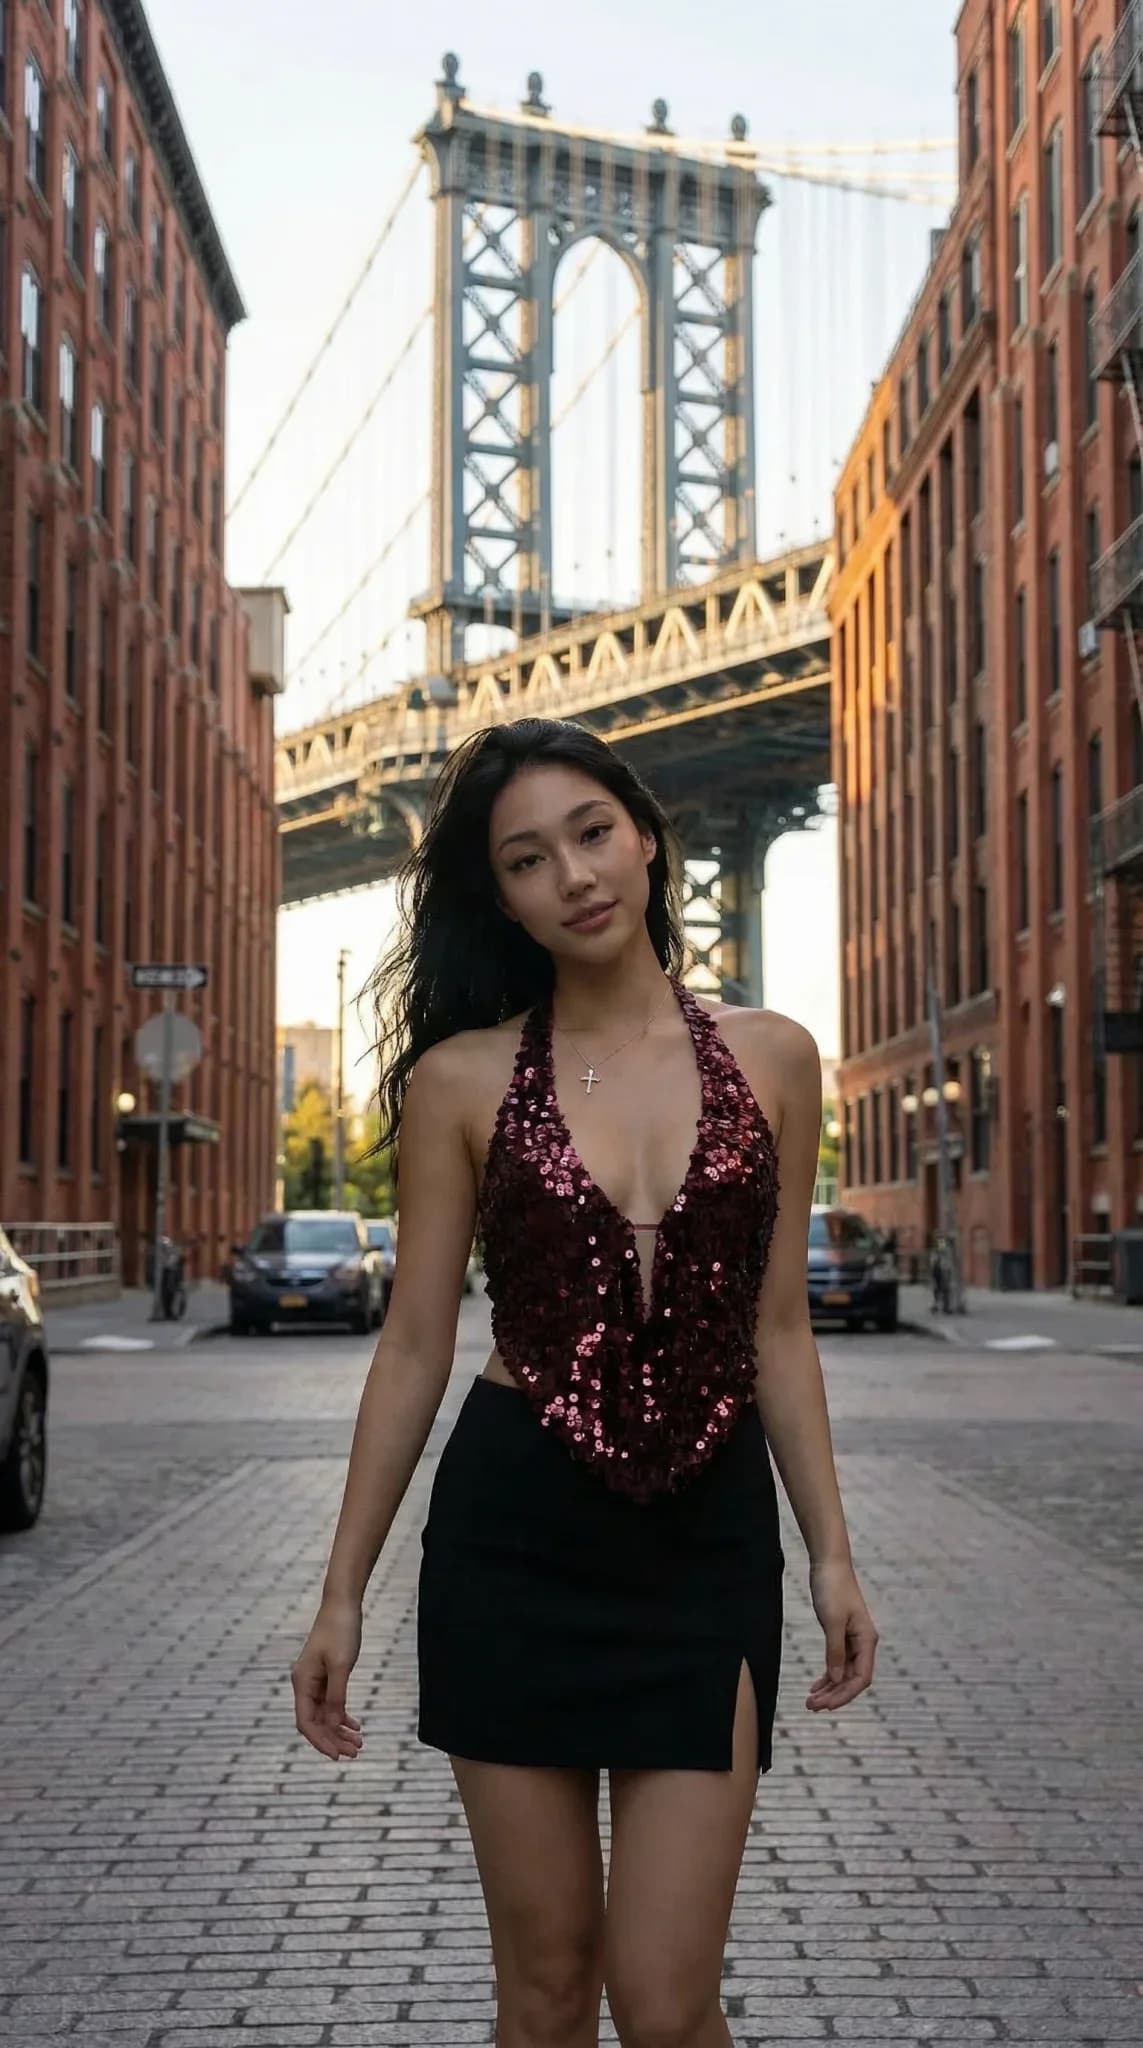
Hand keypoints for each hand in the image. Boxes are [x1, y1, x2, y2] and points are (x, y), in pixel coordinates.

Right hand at [291, 1597, 364, 1761]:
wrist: (343, 1604)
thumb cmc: (340, 1631)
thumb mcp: (341, 1665)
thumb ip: (336, 1696)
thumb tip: (334, 1724)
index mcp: (302, 1682)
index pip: (306, 1722)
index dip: (320, 1742)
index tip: (338, 1756)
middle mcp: (304, 1684)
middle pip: (315, 1722)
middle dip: (333, 1739)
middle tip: (355, 1752)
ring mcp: (314, 1681)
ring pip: (324, 1715)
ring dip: (339, 1730)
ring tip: (359, 1743)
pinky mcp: (325, 1675)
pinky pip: (331, 1703)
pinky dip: (342, 1715)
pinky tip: (355, 1725)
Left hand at [806, 1559, 877, 1712]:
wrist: (829, 1564)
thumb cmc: (832, 1588)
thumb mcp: (832, 1620)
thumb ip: (834, 1651)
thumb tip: (836, 1678)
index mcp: (866, 1640)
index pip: (861, 1678)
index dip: (845, 1695)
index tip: (826, 1706)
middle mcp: (863, 1643)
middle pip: (852, 1679)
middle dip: (834, 1695)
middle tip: (811, 1706)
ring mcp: (853, 1640)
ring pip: (844, 1673)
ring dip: (829, 1688)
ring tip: (811, 1701)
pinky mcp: (841, 1635)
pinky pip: (837, 1662)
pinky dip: (828, 1675)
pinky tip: (816, 1686)